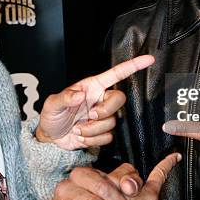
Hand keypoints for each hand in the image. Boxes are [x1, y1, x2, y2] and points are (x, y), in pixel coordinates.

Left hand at [36, 55, 153, 149]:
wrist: (51, 138)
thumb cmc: (52, 116)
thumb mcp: (52, 104)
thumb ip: (65, 98)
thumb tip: (80, 95)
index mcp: (91, 87)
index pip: (115, 74)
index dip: (132, 66)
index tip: (148, 59)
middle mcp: (100, 100)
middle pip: (119, 99)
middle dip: (106, 110)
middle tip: (91, 116)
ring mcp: (102, 116)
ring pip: (112, 121)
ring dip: (92, 129)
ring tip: (77, 128)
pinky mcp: (102, 132)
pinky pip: (107, 137)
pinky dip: (92, 139)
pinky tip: (81, 136)